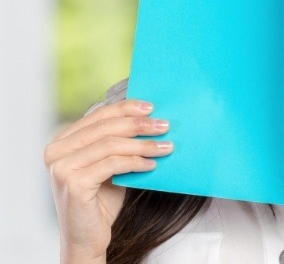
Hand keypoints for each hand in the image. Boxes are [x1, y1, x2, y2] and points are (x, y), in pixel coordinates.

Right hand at [44, 99, 172, 262]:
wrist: (87, 238)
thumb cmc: (101, 198)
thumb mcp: (108, 162)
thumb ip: (117, 140)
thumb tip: (148, 116)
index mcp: (62, 140)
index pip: (98, 114)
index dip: (126, 107)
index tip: (151, 107)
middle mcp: (56, 150)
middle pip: (106, 127)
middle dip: (139, 124)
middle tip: (164, 126)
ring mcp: (61, 167)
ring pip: (111, 144)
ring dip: (143, 144)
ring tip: (165, 146)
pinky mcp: (72, 183)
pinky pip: (112, 164)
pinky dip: (135, 161)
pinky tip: (151, 164)